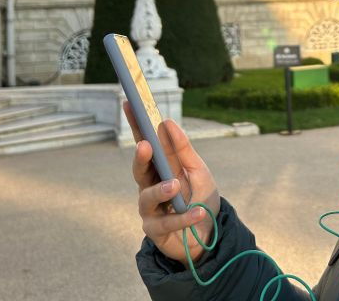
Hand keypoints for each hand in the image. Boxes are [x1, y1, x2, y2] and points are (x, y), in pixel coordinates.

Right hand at [123, 100, 220, 263]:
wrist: (209, 234)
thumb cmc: (201, 198)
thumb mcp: (197, 170)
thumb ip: (183, 150)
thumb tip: (167, 122)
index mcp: (159, 168)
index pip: (145, 143)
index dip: (136, 125)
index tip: (129, 104)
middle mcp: (149, 186)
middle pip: (139, 170)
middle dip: (140, 157)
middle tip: (145, 145)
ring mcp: (150, 209)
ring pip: (147, 197)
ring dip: (161, 190)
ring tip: (176, 185)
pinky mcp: (156, 230)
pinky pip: (167, 223)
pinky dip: (184, 217)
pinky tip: (198, 212)